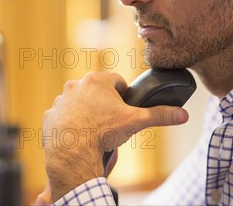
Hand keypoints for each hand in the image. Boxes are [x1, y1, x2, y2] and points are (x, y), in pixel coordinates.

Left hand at [42, 71, 188, 200]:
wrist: (73, 152)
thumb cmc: (103, 133)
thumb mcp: (136, 122)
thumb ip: (159, 115)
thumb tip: (182, 114)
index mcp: (98, 81)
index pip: (117, 82)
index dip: (124, 96)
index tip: (125, 109)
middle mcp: (76, 85)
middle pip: (97, 92)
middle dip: (104, 104)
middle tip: (111, 123)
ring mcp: (61, 100)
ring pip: (79, 103)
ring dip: (86, 112)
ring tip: (94, 131)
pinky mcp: (50, 115)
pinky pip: (63, 116)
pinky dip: (70, 124)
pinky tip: (77, 136)